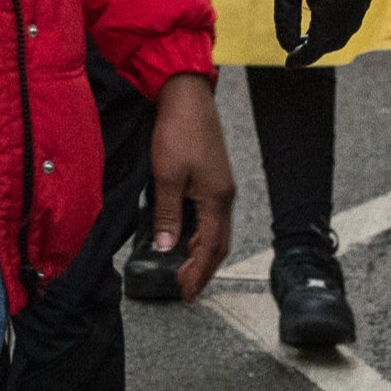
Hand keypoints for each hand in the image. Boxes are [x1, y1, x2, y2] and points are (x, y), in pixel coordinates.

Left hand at [148, 73, 234, 301]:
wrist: (186, 95)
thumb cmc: (178, 131)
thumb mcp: (167, 176)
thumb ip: (167, 215)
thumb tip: (166, 247)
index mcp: (217, 199)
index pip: (211, 248)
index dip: (198, 274)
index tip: (186, 294)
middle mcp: (224, 195)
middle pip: (219, 243)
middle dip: (203, 269)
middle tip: (186, 289)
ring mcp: (220, 185)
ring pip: (216, 229)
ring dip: (202, 251)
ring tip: (184, 268)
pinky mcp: (212, 175)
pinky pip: (210, 215)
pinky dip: (200, 232)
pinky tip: (185, 234)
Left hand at [275, 0, 374, 64]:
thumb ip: (285, 20)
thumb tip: (287, 45)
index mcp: (332, 11)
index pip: (318, 46)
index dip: (303, 57)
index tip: (290, 62)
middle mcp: (352, 8)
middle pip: (335, 42)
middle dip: (316, 49)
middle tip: (298, 49)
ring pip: (348, 30)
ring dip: (330, 37)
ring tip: (311, 34)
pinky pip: (356, 14)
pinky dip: (342, 23)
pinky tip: (328, 16)